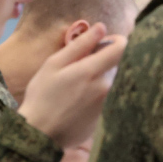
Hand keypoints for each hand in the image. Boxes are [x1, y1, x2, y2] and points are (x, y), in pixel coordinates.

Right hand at [19, 26, 126, 147]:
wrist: (40, 135)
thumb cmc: (42, 96)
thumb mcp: (54, 65)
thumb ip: (80, 44)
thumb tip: (101, 27)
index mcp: (92, 71)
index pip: (122, 47)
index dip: (116, 40)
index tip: (103, 42)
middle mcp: (105, 87)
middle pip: (118, 64)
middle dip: (105, 60)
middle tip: (82, 66)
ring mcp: (107, 104)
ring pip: (113, 80)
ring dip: (101, 77)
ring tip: (78, 86)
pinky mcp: (105, 116)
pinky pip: (108, 97)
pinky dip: (98, 94)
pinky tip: (79, 101)